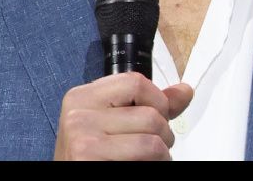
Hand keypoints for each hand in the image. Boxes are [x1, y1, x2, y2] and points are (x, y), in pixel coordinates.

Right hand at [54, 72, 193, 160]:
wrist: (68, 178)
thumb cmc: (92, 155)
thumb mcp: (115, 123)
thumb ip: (150, 105)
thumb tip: (184, 91)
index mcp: (82, 97)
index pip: (136, 82)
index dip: (157, 101)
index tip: (157, 115)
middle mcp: (78, 115)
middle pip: (150, 113)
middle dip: (163, 133)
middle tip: (152, 147)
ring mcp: (82, 139)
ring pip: (152, 139)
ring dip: (161, 153)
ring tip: (148, 158)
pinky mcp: (88, 158)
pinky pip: (144, 155)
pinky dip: (152, 163)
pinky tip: (138, 164)